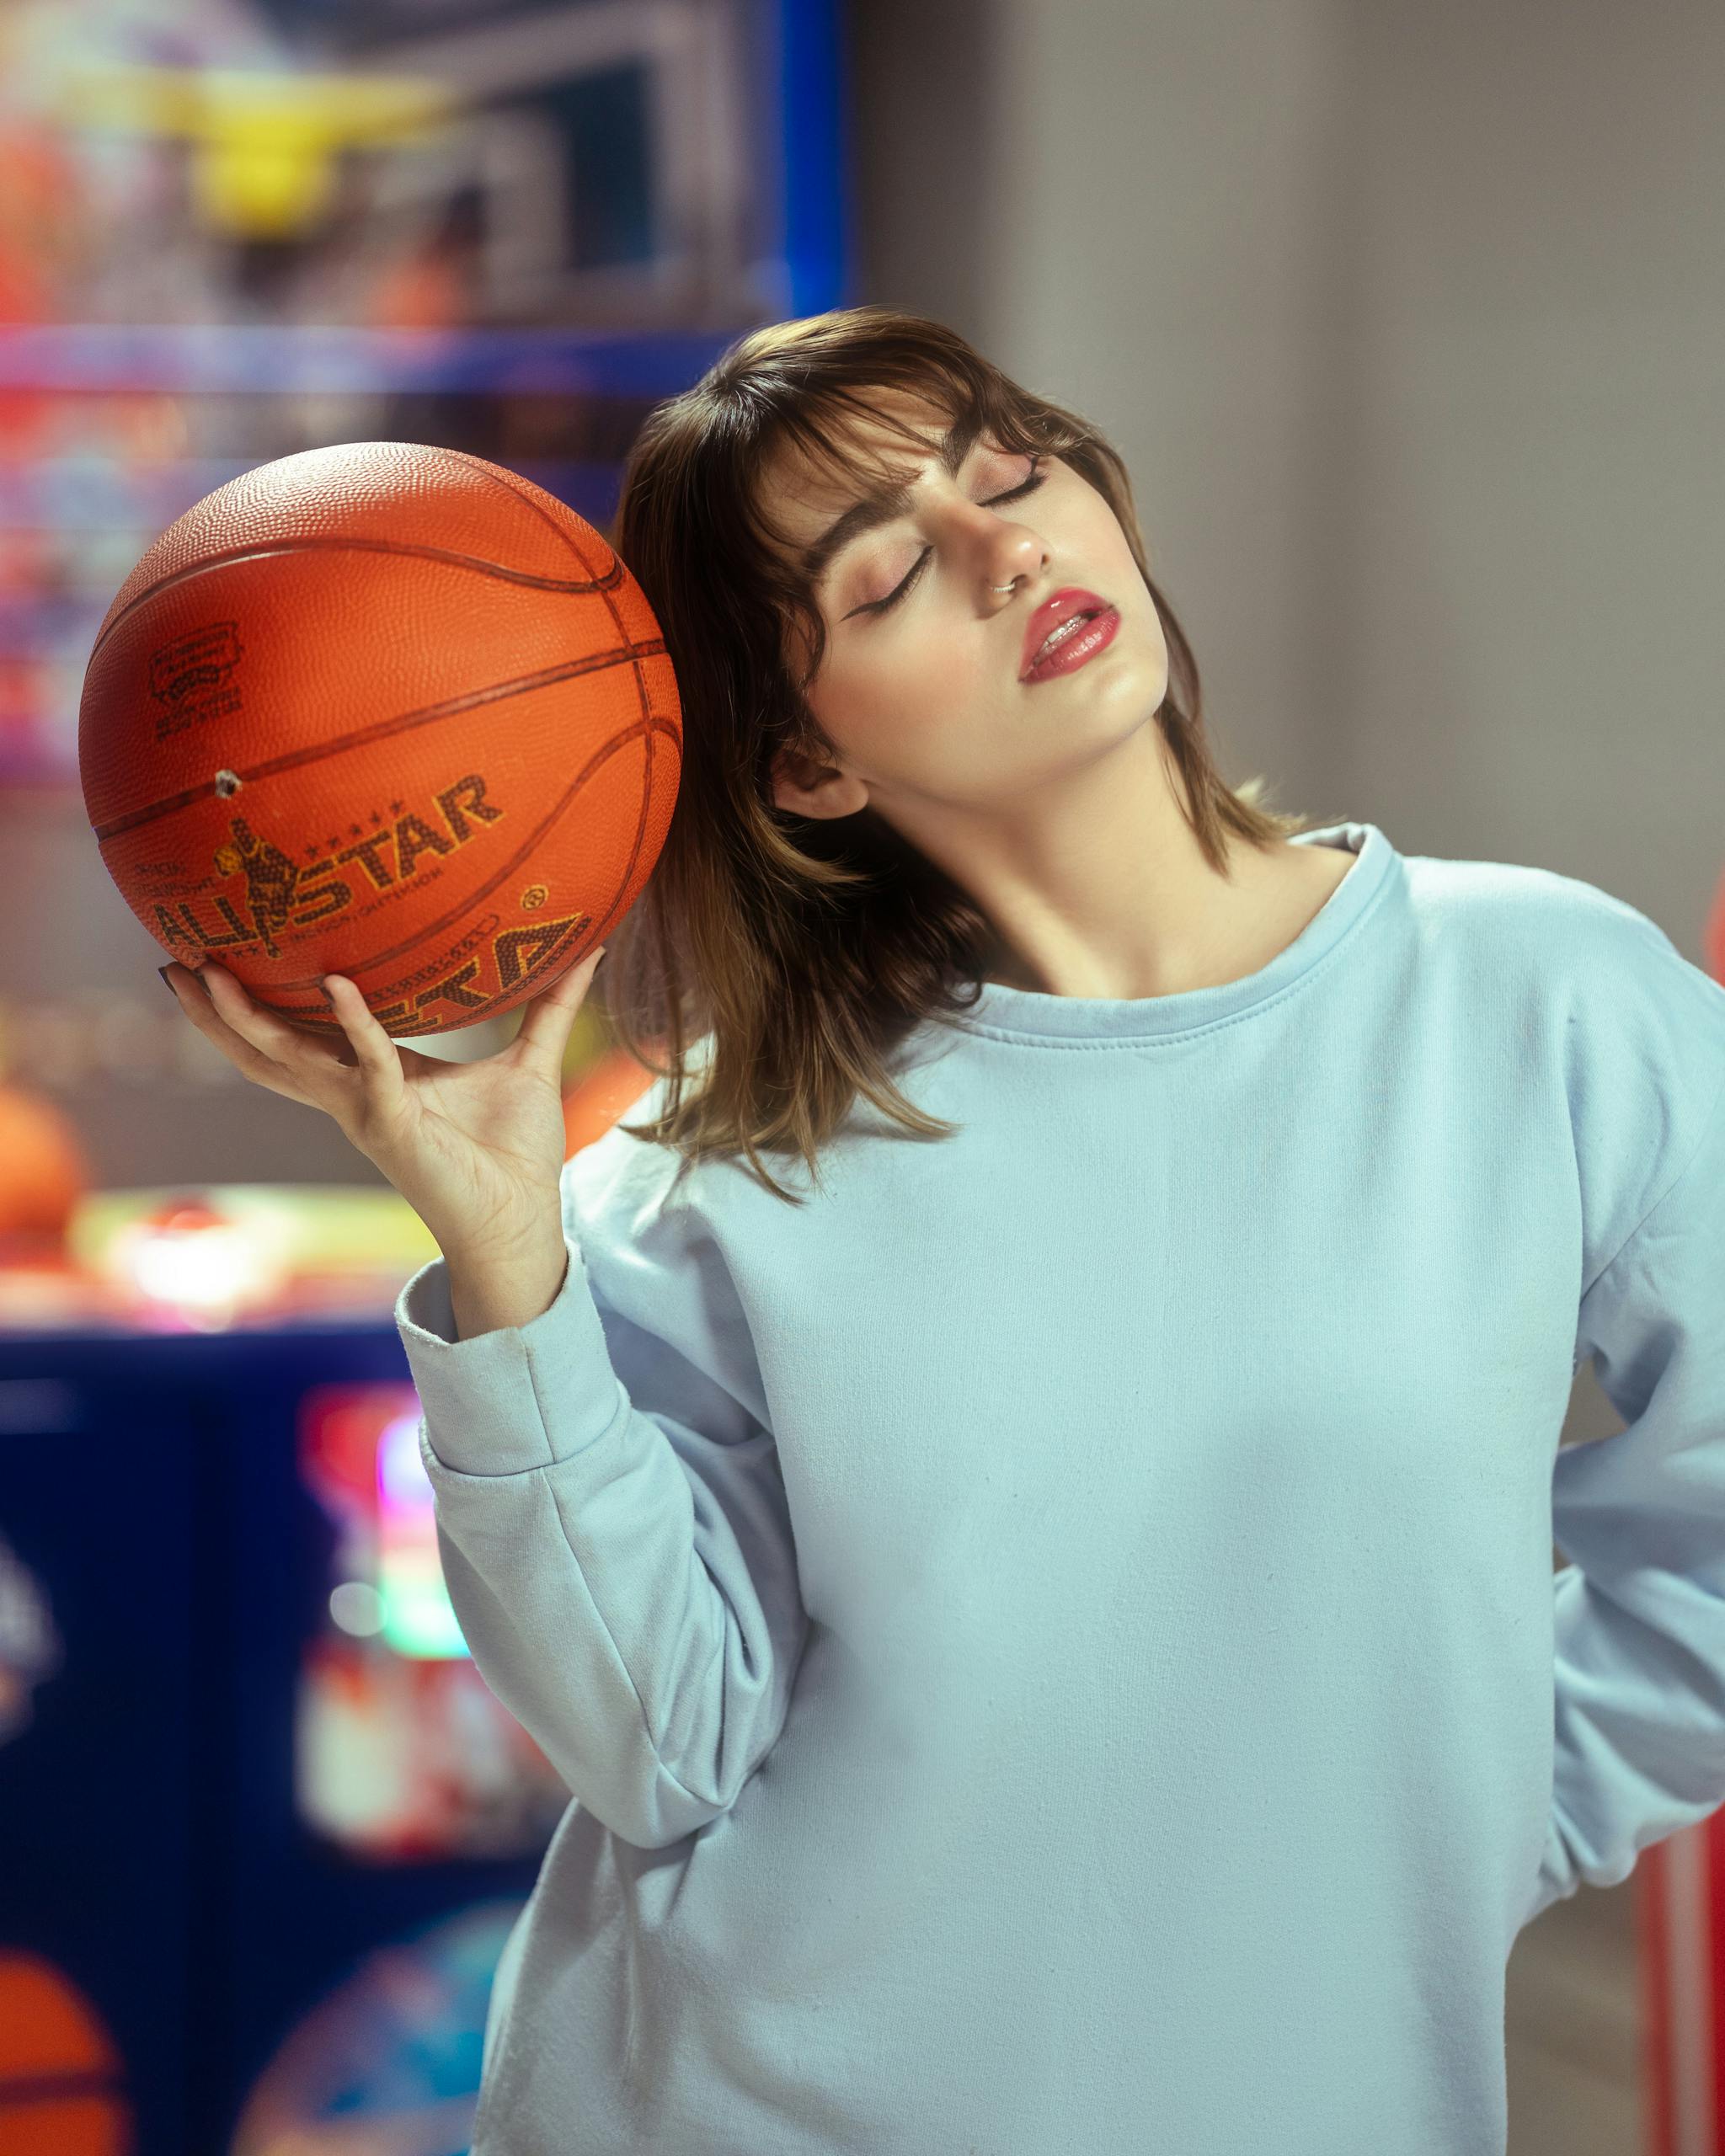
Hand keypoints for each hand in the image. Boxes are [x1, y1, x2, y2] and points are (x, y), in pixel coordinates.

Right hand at [160, 948, 608, 1257]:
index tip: (224, 950)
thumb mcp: (531, 1061)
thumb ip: (551, 1002)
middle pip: (265, 1048)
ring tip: (208, 970)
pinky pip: (367, 1067)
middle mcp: (354, 1094)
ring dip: (244, 1018)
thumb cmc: (519, 1152)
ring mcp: (365, 1111)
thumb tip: (590, 942)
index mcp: (376, 1076)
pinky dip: (354, 1026)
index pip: (303, 1031)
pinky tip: (336, 985)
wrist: (525, 1219)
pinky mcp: (393, 1127)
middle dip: (216, 1010)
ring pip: (286, 1060)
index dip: (261, 997)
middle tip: (175, 959)